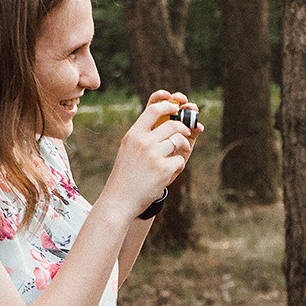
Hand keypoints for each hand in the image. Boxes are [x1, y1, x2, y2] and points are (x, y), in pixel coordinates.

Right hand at [104, 90, 201, 217]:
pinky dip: (177, 166)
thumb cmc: (126, 175)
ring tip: (174, 158)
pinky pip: (180, 160)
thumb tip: (170, 121)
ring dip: (182, 147)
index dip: (168, 105)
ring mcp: (154, 155)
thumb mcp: (129, 149)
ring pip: (179, 141)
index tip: (176, 106)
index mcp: (133, 134)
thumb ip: (145, 135)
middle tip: (186, 132)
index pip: (153, 109)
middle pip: (172, 124)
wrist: (120, 200)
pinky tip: (166, 175)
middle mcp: (143, 142)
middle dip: (183, 127)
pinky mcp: (163, 169)